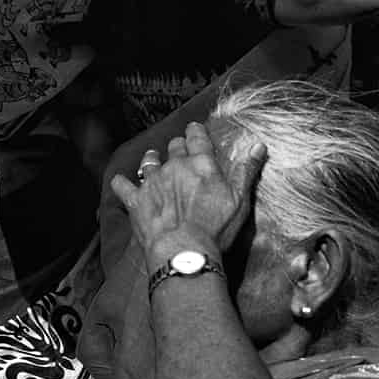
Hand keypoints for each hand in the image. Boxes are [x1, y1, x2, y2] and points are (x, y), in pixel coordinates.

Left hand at [112, 121, 265, 259]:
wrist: (183, 249)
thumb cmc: (216, 227)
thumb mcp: (240, 199)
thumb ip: (246, 171)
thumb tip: (258, 146)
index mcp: (200, 164)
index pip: (197, 138)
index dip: (195, 131)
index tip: (193, 128)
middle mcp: (174, 166)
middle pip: (174, 148)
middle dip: (176, 146)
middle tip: (178, 148)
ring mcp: (152, 181)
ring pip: (149, 161)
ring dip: (151, 159)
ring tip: (152, 157)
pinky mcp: (135, 199)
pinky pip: (122, 185)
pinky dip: (121, 183)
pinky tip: (120, 182)